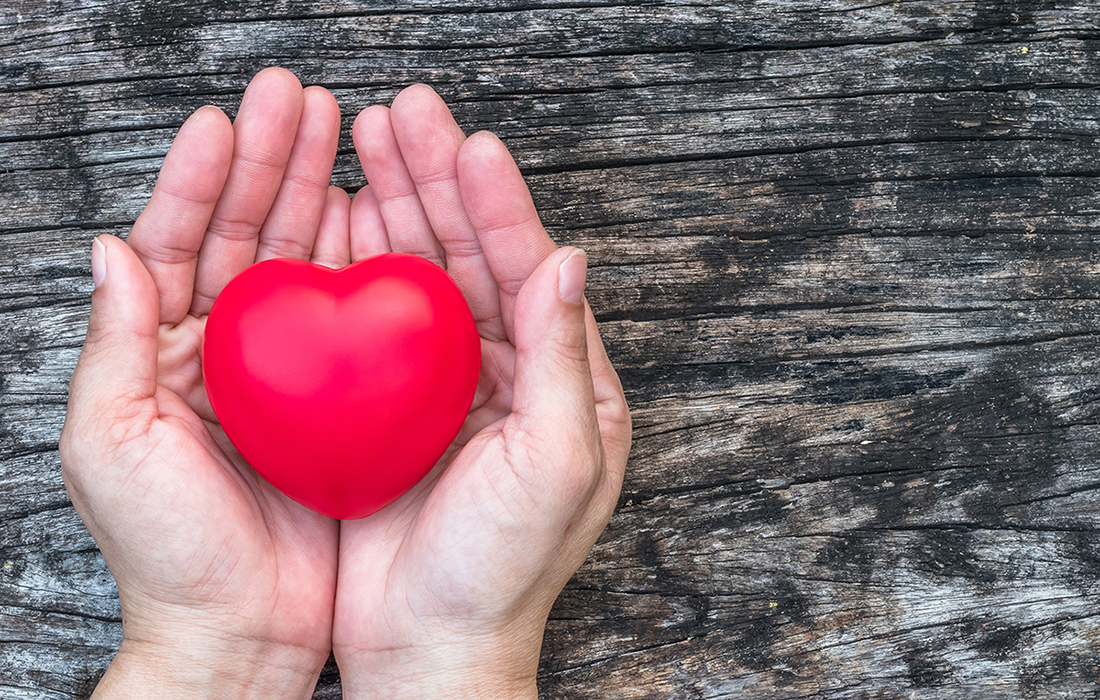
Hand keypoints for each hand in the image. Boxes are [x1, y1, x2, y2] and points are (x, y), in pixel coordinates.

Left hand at [59, 68, 345, 697]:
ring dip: (316, 193)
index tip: (226, 119)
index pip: (177, 243)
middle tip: (297, 98)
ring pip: (299, 262)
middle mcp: (222, 351)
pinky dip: (360, 261)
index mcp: (159, 353)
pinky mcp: (337, 398)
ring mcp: (285, 371)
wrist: (241, 632)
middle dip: (268, 162)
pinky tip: (375, 215)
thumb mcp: (111, 446)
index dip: (198, 177)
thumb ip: (114, 345)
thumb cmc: (168, 552)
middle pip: (244, 234)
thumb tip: (110, 248)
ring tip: (342, 131)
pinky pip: (350, 316)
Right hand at [330, 86, 631, 697]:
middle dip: (440, 183)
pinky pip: (372, 320)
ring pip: (421, 275)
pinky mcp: (389, 405)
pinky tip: (337, 218)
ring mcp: (445, 385)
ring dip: (398, 206)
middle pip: (473, 257)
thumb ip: (565, 359)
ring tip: (366, 142)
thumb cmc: (505, 570)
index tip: (472, 145)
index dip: (502, 207)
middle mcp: (508, 373)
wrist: (431, 646)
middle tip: (405, 113)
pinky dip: (356, 265)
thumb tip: (572, 259)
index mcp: (565, 383)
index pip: (533, 272)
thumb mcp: (558, 464)